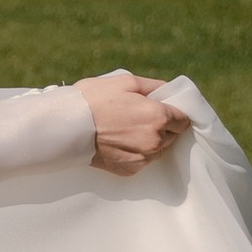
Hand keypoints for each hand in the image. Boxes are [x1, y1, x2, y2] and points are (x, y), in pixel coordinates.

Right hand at [77, 70, 192, 176]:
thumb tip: (169, 91)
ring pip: (158, 149)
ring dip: (150, 141)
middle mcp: (156, 140)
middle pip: (172, 135)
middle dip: (161, 127)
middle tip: (138, 118)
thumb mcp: (125, 81)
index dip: (173, 113)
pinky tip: (118, 142)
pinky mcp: (131, 170)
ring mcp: (144, 158)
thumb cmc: (94, 99)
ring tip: (126, 130)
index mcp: (159, 116)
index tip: (161, 110)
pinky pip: (142, 160)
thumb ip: (154, 86)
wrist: (67, 127)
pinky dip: (135, 152)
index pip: (184, 120)